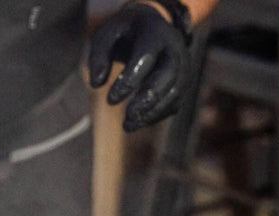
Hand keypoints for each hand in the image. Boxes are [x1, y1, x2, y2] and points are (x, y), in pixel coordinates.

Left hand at [87, 3, 191, 132]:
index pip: (145, 57)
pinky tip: (137, 123)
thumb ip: (98, 56)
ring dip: (152, 113)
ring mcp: (183, 65)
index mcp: (154, 32)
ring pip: (175, 92)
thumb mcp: (106, 36)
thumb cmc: (123, 33)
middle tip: (128, 118)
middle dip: (148, 100)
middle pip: (168, 76)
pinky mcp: (182, 81)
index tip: (110, 100)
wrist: (149, 26)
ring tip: (128, 126)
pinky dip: (156, 115)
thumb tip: (96, 84)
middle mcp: (174, 47)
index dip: (129, 80)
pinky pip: (174, 102)